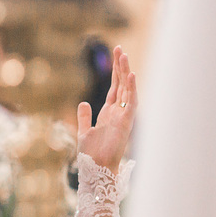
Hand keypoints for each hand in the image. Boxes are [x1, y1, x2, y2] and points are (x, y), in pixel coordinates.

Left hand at [76, 46, 137, 172]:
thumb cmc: (92, 154)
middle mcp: (118, 112)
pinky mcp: (126, 122)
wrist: (97, 167)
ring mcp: (123, 116)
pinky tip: (131, 75)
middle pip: (121, 84)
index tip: (114, 56)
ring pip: (127, 89)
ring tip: (123, 55)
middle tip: (119, 49)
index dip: (114, 72)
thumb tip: (83, 103)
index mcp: (108, 113)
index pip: (114, 88)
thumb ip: (84, 117)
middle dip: (120, 67)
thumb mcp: (83, 131)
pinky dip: (132, 88)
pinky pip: (131, 102)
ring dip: (125, 73)